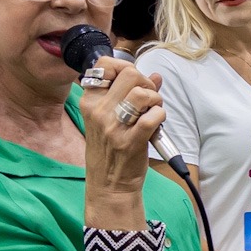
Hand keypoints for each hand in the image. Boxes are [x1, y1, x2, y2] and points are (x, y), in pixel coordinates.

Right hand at [82, 57, 166, 195]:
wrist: (109, 186)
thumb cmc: (110, 151)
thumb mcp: (109, 119)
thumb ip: (130, 94)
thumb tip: (156, 75)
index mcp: (90, 102)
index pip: (104, 64)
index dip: (124, 66)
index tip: (132, 81)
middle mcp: (99, 111)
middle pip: (130, 73)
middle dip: (146, 82)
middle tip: (148, 99)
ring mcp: (114, 126)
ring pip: (142, 93)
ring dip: (155, 99)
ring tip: (152, 112)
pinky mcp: (131, 141)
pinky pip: (153, 116)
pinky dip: (160, 117)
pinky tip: (156, 125)